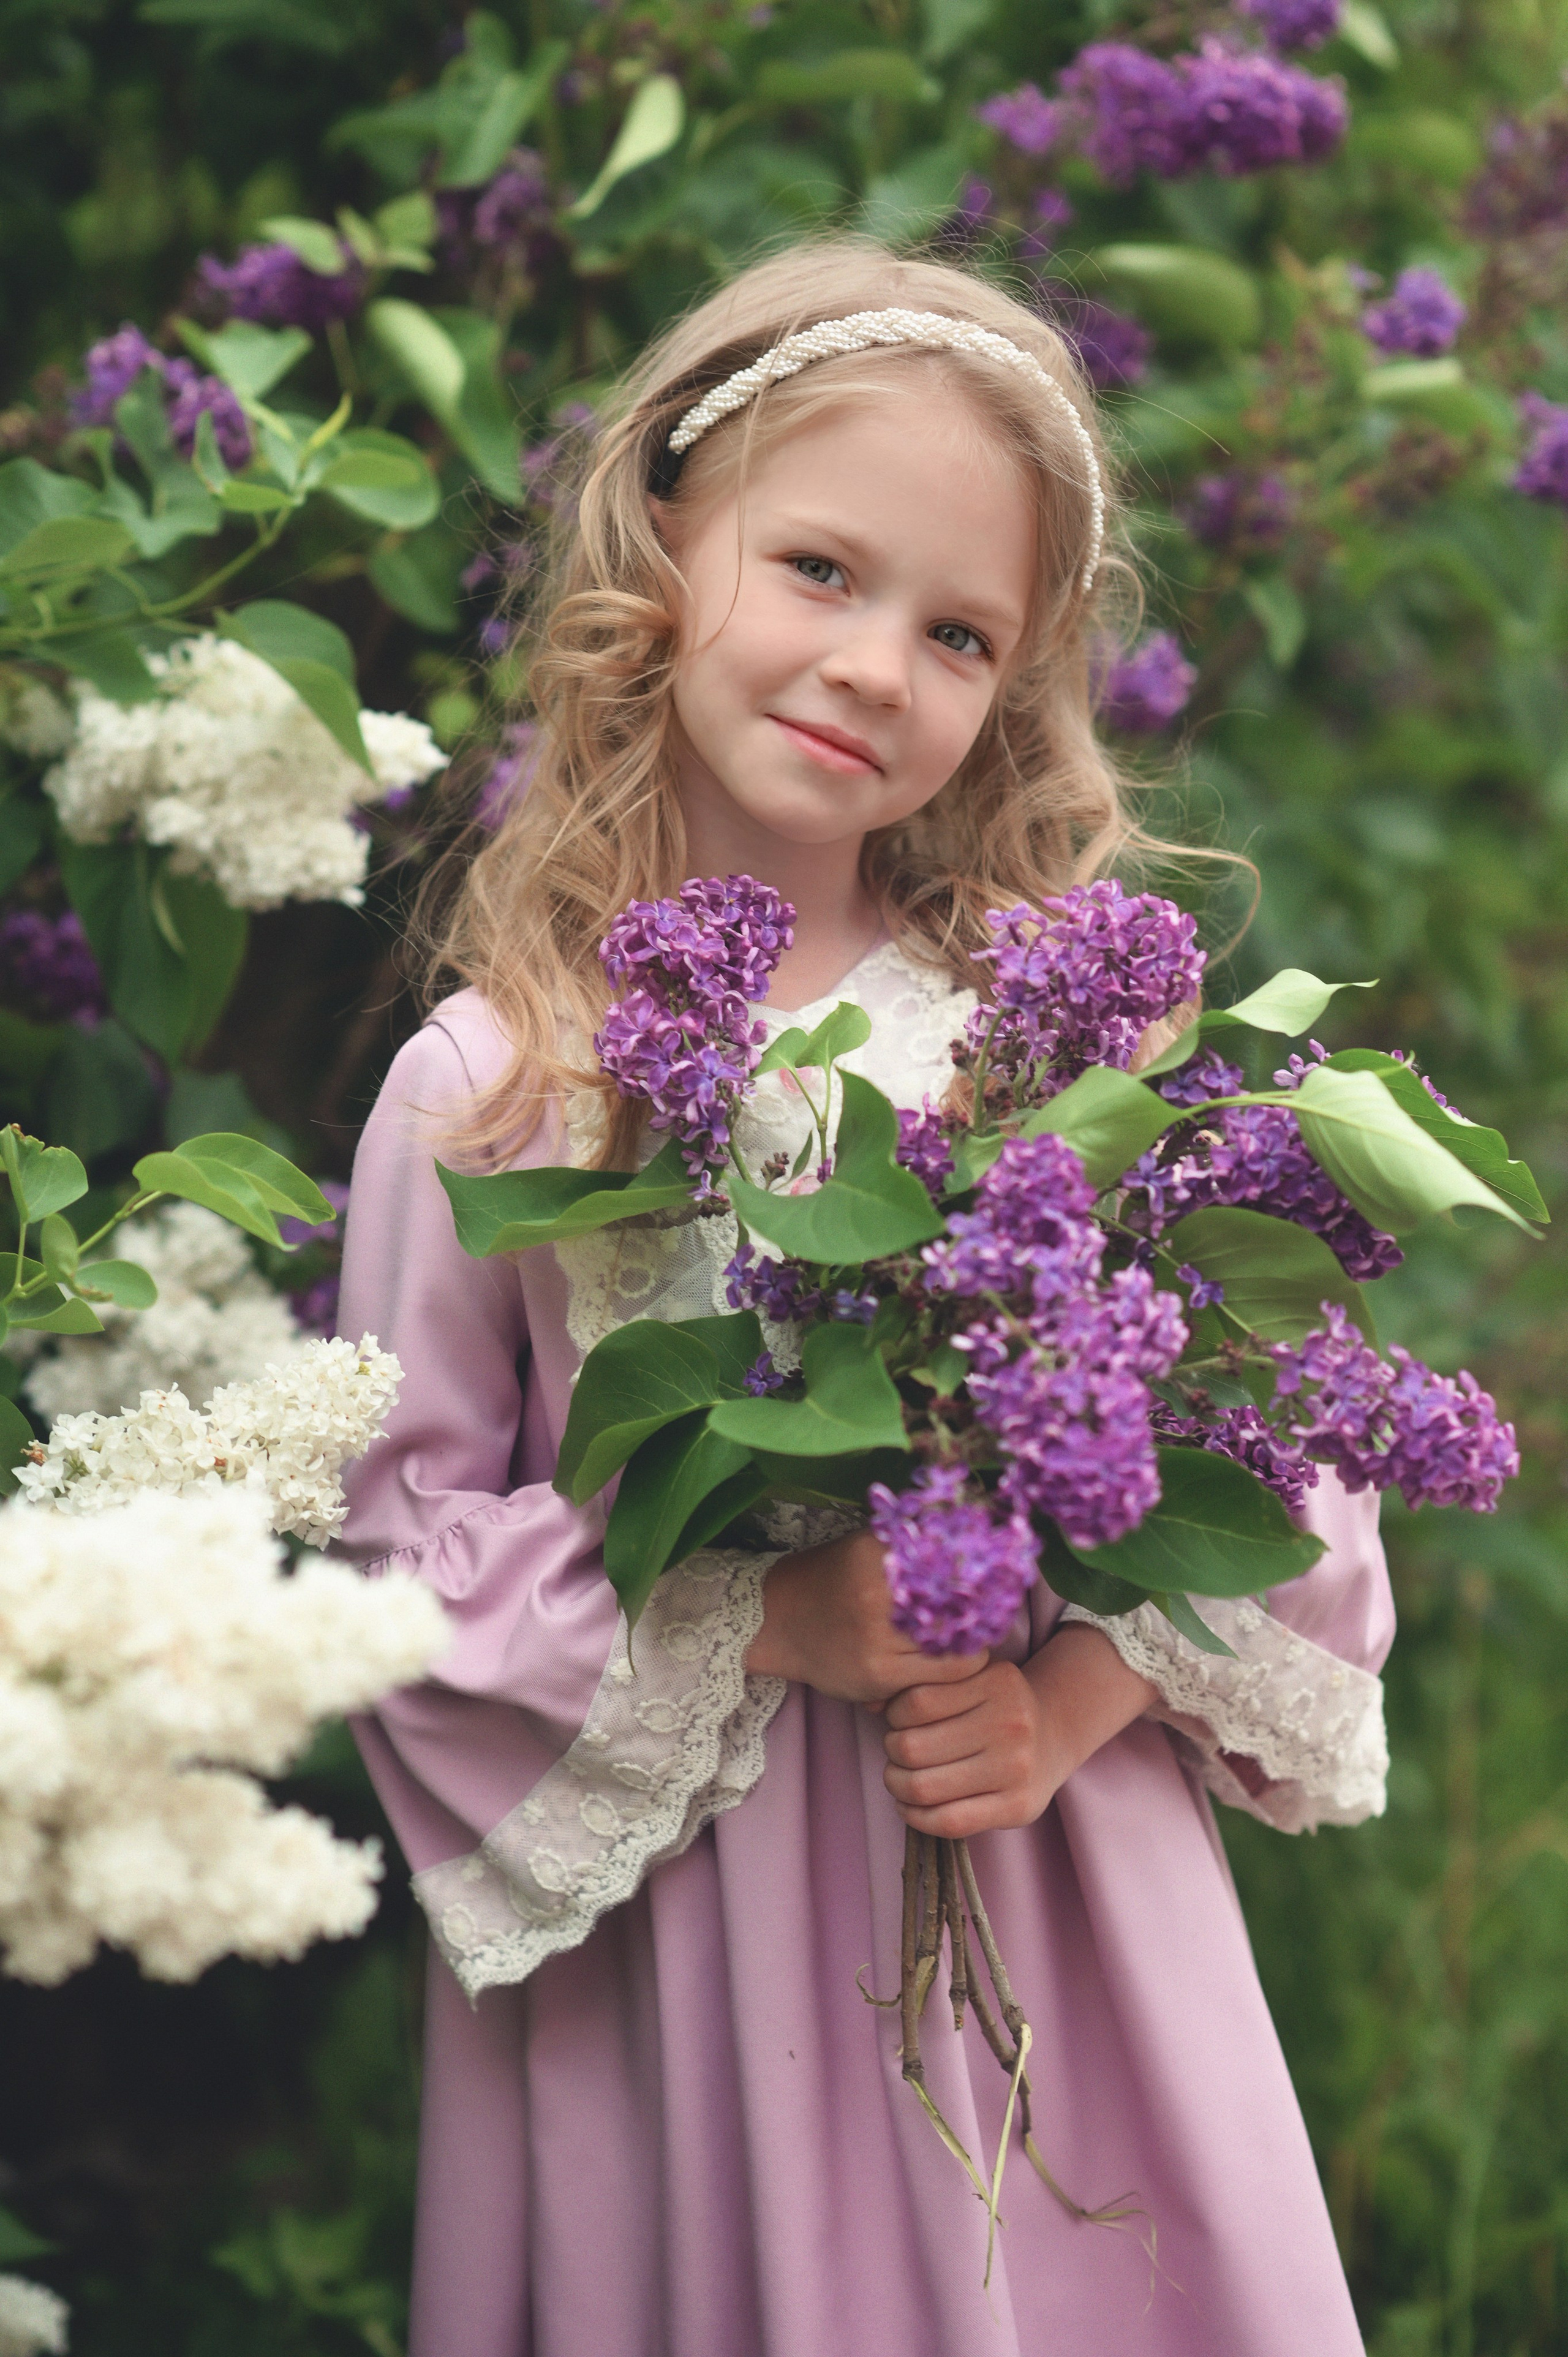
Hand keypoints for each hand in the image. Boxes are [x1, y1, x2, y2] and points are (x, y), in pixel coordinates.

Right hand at [744, 1529, 987, 1707]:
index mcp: (877, 1553)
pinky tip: (943, 1661)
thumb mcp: (868, 1548)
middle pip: (963, 1603)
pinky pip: (942, 1676)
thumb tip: (979, 1548)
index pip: (956, 1562)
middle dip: (983, 1610)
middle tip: (990, 1612)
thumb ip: (915, 1547)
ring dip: (972, 1644)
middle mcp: (877, 1593)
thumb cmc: (832, 1578)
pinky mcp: (877, 1674)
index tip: (994, 1579)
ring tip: (965, 1638)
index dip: (982, 1574)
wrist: (777, 1620)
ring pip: (959, 1644)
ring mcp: (877, 1638)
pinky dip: (953, 1670)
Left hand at [882, 1626, 1158, 1836]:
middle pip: (913, 1747)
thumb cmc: (995, 1705)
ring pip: (923, 1787)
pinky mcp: (1017, 1807)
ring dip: (897, 1786)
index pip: (915, 1702)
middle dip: (892, 1752)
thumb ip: (925, 1684)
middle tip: (896, 1752)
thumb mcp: (970, 1677)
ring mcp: (1016, 1768)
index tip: (897, 1720)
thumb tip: (870, 1704)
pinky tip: (911, 1806)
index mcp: (996, 1682)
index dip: (893, 1714)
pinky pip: (947, 1821)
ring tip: (900, 1779)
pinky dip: (916, 1817)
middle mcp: (1010, 1723)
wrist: (1054, 1735)